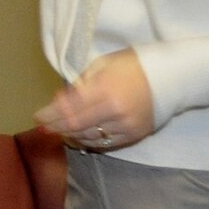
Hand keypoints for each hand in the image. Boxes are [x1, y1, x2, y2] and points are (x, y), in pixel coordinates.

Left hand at [35, 49, 155, 151]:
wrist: (171, 77)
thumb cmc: (132, 65)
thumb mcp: (102, 65)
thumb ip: (81, 83)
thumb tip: (61, 100)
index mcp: (105, 88)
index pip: (69, 107)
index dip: (50, 114)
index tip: (38, 116)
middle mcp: (115, 110)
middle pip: (76, 125)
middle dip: (56, 126)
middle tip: (43, 126)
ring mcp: (126, 125)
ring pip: (89, 136)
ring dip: (70, 134)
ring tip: (58, 130)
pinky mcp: (134, 135)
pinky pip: (105, 143)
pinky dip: (88, 140)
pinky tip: (78, 136)